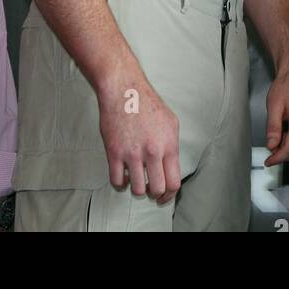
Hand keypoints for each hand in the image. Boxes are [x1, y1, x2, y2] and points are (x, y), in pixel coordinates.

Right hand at [97, 73, 181, 203]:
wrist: (124, 91)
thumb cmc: (147, 104)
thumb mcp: (171, 123)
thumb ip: (172, 146)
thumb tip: (171, 165)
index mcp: (169, 145)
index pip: (174, 182)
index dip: (169, 195)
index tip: (164, 197)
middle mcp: (153, 152)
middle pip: (157, 189)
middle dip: (154, 194)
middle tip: (150, 191)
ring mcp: (133, 153)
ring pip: (137, 190)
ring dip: (137, 189)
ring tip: (136, 180)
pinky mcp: (114, 153)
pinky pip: (117, 181)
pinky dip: (121, 183)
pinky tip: (124, 175)